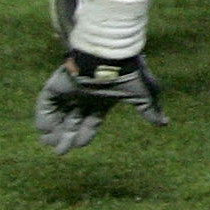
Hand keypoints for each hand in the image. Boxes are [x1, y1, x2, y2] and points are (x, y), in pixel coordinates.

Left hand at [36, 52, 164, 155]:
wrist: (110, 56)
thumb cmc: (128, 74)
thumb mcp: (143, 95)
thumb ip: (150, 110)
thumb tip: (164, 123)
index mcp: (104, 97)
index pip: (92, 118)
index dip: (86, 132)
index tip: (80, 146)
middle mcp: (86, 94)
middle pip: (74, 119)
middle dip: (68, 136)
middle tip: (61, 152)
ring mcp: (70, 89)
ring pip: (59, 113)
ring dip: (54, 130)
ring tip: (51, 145)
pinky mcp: (57, 85)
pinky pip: (45, 104)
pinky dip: (44, 119)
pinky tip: (45, 132)